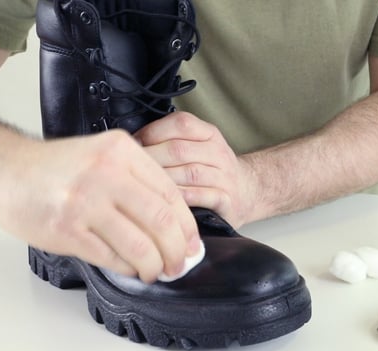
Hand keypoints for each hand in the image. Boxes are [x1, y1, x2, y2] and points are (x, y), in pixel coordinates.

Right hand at [0, 130, 199, 282]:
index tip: (193, 243)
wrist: (2, 170)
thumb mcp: (102, 155)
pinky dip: (128, 268)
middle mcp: (106, 173)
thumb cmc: (55, 168)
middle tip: (180, 264)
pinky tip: (131, 268)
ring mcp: (85, 202)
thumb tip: (175, 224)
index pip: (170, 193)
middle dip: (178, 251)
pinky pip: (112, 257)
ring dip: (154, 266)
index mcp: (121, 150)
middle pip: (161, 222)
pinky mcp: (67, 230)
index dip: (187, 226)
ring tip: (156, 272)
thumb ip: (136, 180)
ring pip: (140, 245)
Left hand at [134, 112, 254, 226]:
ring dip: (163, 179)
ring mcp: (225, 177)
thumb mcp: (198, 146)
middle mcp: (219, 153)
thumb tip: (131, 143)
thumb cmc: (211, 171)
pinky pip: (201, 196)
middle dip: (151, 158)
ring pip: (189, 173)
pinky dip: (181, 198)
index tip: (133, 145)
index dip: (153, 132)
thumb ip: (171, 141)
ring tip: (144, 185)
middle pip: (180, 149)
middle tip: (130, 168)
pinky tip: (166, 201)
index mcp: (210, 134)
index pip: (181, 123)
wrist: (247, 192)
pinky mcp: (227, 201)